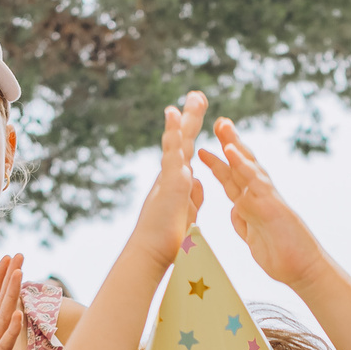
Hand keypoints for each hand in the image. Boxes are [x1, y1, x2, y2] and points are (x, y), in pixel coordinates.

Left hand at [0, 251, 25, 349]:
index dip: (0, 276)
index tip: (8, 255)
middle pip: (2, 301)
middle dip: (10, 278)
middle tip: (20, 255)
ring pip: (4, 318)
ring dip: (12, 296)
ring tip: (20, 275)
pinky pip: (3, 346)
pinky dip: (10, 331)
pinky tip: (17, 316)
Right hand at [129, 93, 207, 270]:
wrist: (152, 254)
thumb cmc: (167, 242)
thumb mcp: (188, 215)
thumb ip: (193, 198)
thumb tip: (198, 182)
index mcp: (178, 184)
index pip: (187, 153)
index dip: (190, 135)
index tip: (192, 117)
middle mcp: (172, 176)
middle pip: (183, 141)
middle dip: (191, 117)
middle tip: (197, 95)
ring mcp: (170, 177)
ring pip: (178, 141)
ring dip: (185, 117)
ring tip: (194, 96)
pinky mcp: (170, 181)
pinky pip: (172, 152)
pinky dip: (173, 131)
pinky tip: (174, 113)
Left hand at [197, 119, 326, 289]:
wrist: (302, 271)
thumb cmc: (281, 257)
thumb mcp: (253, 237)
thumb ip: (243, 221)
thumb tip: (235, 209)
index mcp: (251, 205)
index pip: (232, 179)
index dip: (218, 164)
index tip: (204, 150)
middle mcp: (260, 196)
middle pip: (241, 164)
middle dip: (229, 143)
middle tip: (219, 121)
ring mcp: (267, 198)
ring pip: (249, 165)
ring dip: (235, 144)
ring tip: (224, 125)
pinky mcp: (273, 204)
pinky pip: (255, 181)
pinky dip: (243, 164)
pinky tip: (231, 150)